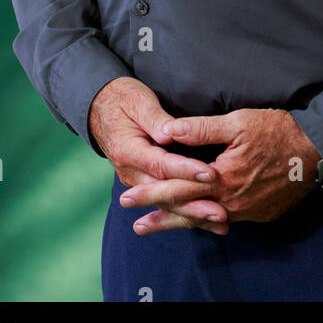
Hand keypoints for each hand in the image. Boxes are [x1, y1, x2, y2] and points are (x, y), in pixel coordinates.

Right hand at [89, 77, 229, 234]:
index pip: (161, 165)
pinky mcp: (143, 183)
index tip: (211, 175)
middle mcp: (129, 171)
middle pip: (165, 193)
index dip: (186, 171)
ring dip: (193, 214)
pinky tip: (206, 221)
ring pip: (166, 203)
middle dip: (194, 204)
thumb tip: (172, 134)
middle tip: (221, 213)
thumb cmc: (124, 99)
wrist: (101, 107)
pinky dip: (185, 212)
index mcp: (128, 150)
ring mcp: (135, 180)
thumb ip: (157, 120)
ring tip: (220, 223)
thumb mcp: (140, 103)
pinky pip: (165, 201)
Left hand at [119, 108, 321, 228]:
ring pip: (206, 220)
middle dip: (160, 218)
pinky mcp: (260, 215)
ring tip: (159, 226)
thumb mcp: (238, 122)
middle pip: (188, 213)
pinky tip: (199, 219)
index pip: (178, 190)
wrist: (318, 152)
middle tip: (135, 224)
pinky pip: (227, 220)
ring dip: (181, 222)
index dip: (151, 194)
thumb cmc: (278, 131)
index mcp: (222, 179)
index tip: (128, 199)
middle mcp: (232, 203)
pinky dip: (208, 220)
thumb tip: (167, 131)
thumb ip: (200, 128)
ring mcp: (247, 212)